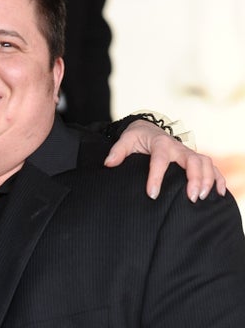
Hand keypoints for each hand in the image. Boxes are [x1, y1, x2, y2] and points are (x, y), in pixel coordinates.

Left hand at [104, 120, 225, 200]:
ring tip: (202, 198)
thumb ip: (117, 151)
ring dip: (208, 180)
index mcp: (160, 144)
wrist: (149, 130)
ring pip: (204, 163)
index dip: (156, 177)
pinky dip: (218, 179)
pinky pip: (211, 167)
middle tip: (190, 198)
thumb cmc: (137, 138)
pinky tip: (219, 194)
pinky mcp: (194, 158)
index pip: (159, 160)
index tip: (152, 194)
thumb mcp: (125, 140)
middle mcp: (177, 147)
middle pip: (191, 160)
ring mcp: (188, 152)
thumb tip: (108, 163)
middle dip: (194, 178)